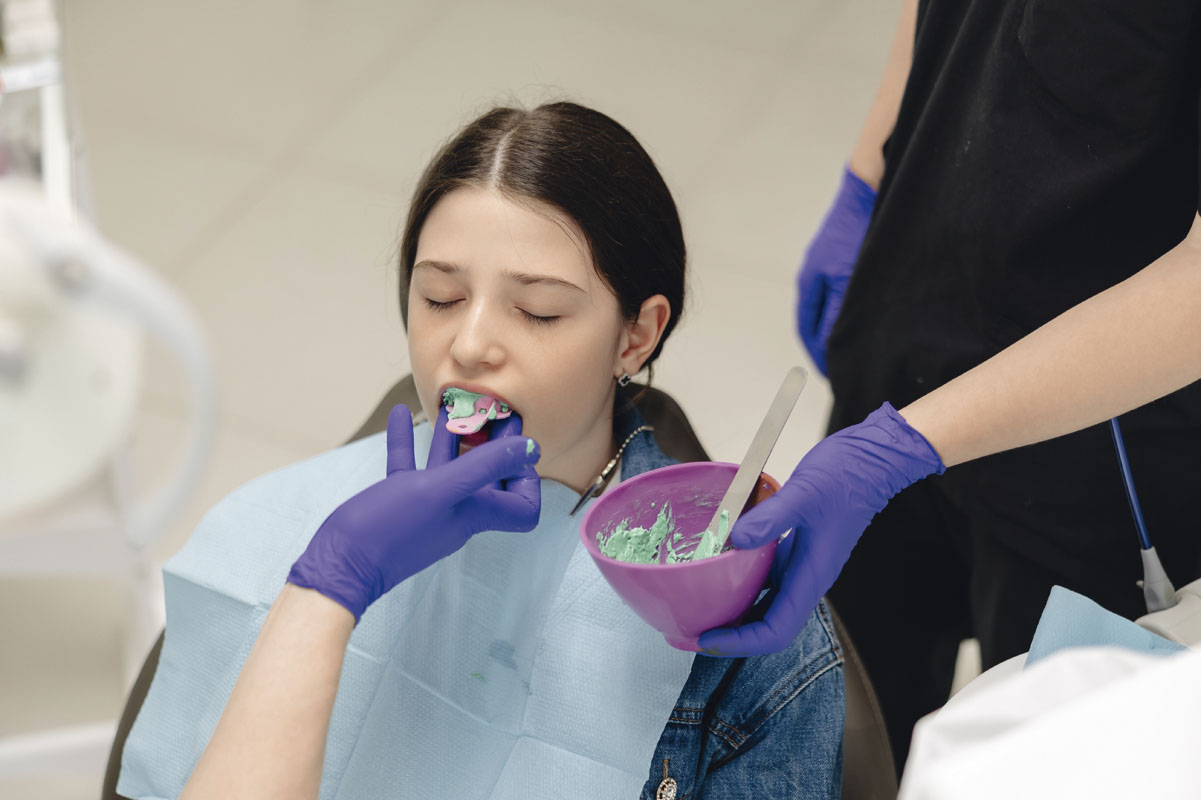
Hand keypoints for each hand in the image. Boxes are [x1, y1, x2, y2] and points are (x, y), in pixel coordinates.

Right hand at [287, 405, 540, 621]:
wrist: (338, 564)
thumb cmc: (390, 531)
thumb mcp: (441, 490)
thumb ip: (484, 467)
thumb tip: (530, 448)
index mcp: (474, 513)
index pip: (521, 506)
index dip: (526, 477)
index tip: (517, 446)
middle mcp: (456, 511)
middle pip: (487, 475)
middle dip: (492, 441)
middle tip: (492, 407)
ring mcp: (427, 506)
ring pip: (448, 464)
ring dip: (452, 434)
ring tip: (453, 402)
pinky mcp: (397, 501)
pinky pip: (409, 465)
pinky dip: (408, 439)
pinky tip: (400, 413)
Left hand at [697, 403, 942, 655]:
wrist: (874, 460)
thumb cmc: (846, 476)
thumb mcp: (803, 493)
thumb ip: (770, 518)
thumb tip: (735, 540)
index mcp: (811, 577)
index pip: (775, 630)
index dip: (740, 643)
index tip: (706, 639)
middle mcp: (807, 579)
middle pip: (768, 625)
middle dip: (731, 637)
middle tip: (691, 632)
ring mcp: (803, 565)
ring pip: (766, 604)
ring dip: (735, 614)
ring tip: (699, 610)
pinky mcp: (798, 550)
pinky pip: (766, 578)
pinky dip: (742, 583)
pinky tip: (719, 572)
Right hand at [796, 165, 876, 374]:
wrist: (870, 186)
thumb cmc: (856, 231)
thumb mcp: (848, 280)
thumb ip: (837, 314)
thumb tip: (830, 347)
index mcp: (809, 284)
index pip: (807, 330)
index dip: (818, 354)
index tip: (831, 374)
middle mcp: (815, 275)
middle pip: (817, 319)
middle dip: (827, 344)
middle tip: (843, 365)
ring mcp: (830, 263)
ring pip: (831, 305)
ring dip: (839, 326)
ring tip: (857, 344)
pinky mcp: (846, 254)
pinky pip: (844, 290)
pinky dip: (849, 308)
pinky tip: (867, 312)